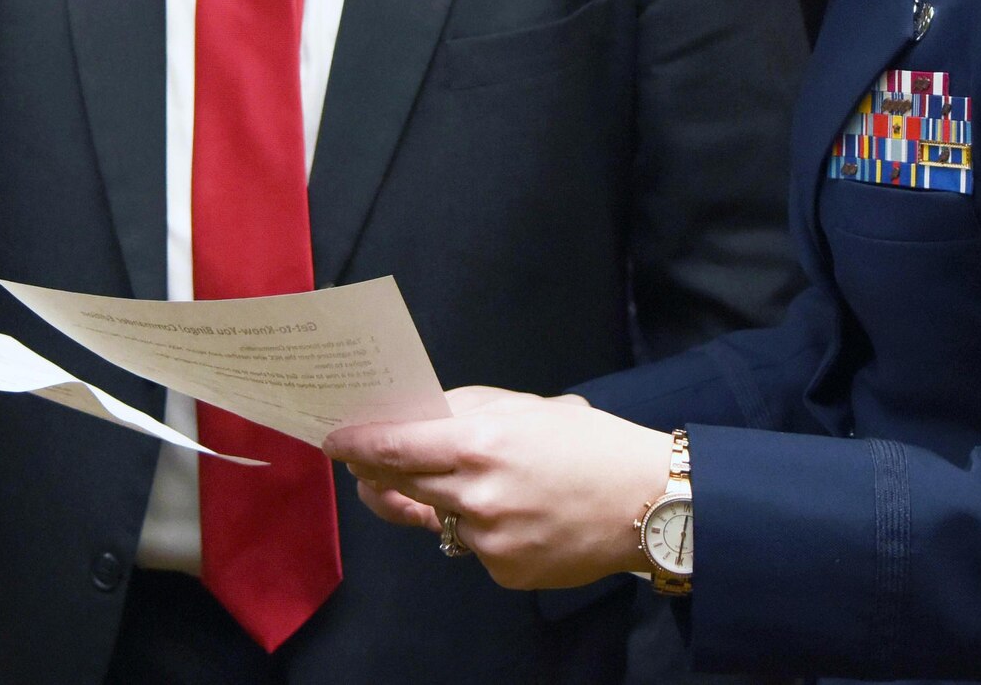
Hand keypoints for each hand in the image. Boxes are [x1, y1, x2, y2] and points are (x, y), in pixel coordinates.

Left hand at [327, 388, 668, 589]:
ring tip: (488, 484)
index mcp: (480, 442)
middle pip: (400, 484)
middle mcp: (477, 495)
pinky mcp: (504, 572)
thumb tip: (412, 417)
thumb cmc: (589, 444)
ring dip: (443, 500)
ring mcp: (488, 539)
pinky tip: (521, 514)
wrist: (647, 501)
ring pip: (437, 517)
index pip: (394, 445)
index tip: (333, 440)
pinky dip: (483, 529)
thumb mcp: (526, 407)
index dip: (356, 443)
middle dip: (381, 472)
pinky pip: (471, 547)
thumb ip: (465, 411)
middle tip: (371, 462)